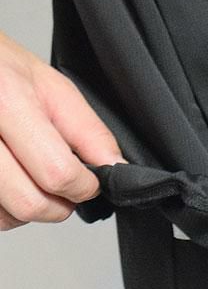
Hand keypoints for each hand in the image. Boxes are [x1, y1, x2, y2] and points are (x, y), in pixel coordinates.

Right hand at [0, 30, 126, 230]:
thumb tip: (115, 169)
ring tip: (33, 176)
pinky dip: (7, 209)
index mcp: (6, 102)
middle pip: (30, 204)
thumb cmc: (2, 71)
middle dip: (60, 204)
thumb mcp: (53, 88)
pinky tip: (12, 180)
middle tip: (66, 184)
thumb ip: (89, 132)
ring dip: (32, 207)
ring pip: (7, 217)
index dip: (84, 186)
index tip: (90, 181)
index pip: (57, 172)